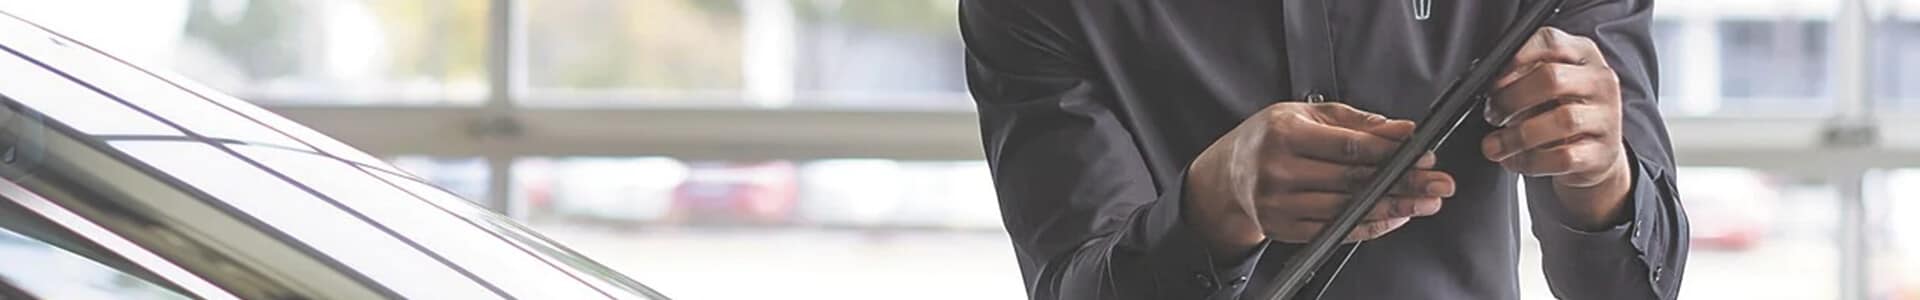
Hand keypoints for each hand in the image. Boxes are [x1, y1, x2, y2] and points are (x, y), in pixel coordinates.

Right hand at [1186, 102, 1455, 256]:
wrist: (1227, 177)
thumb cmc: (1269, 139)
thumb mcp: (1306, 116)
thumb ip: (1355, 122)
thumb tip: (1401, 130)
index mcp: (1284, 134)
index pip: (1348, 145)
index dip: (1390, 151)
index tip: (1422, 152)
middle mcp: (1279, 170)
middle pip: (1353, 180)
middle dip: (1403, 182)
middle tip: (1438, 182)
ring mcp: (1280, 204)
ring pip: (1348, 209)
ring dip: (1394, 207)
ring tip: (1425, 202)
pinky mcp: (1284, 229)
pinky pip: (1335, 230)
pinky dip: (1369, 226)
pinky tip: (1394, 217)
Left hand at [1484, 27, 1632, 228]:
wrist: (1593, 153)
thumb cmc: (1558, 111)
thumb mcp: (1543, 86)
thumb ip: (1520, 78)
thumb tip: (1488, 89)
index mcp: (1582, 54)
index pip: (1550, 42)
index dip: (1515, 59)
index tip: (1492, 82)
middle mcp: (1600, 81)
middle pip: (1552, 78)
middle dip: (1511, 98)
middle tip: (1493, 114)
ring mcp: (1606, 117)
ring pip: (1562, 120)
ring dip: (1516, 135)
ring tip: (1494, 145)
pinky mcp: (1603, 153)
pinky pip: (1564, 157)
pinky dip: (1530, 161)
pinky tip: (1514, 160)